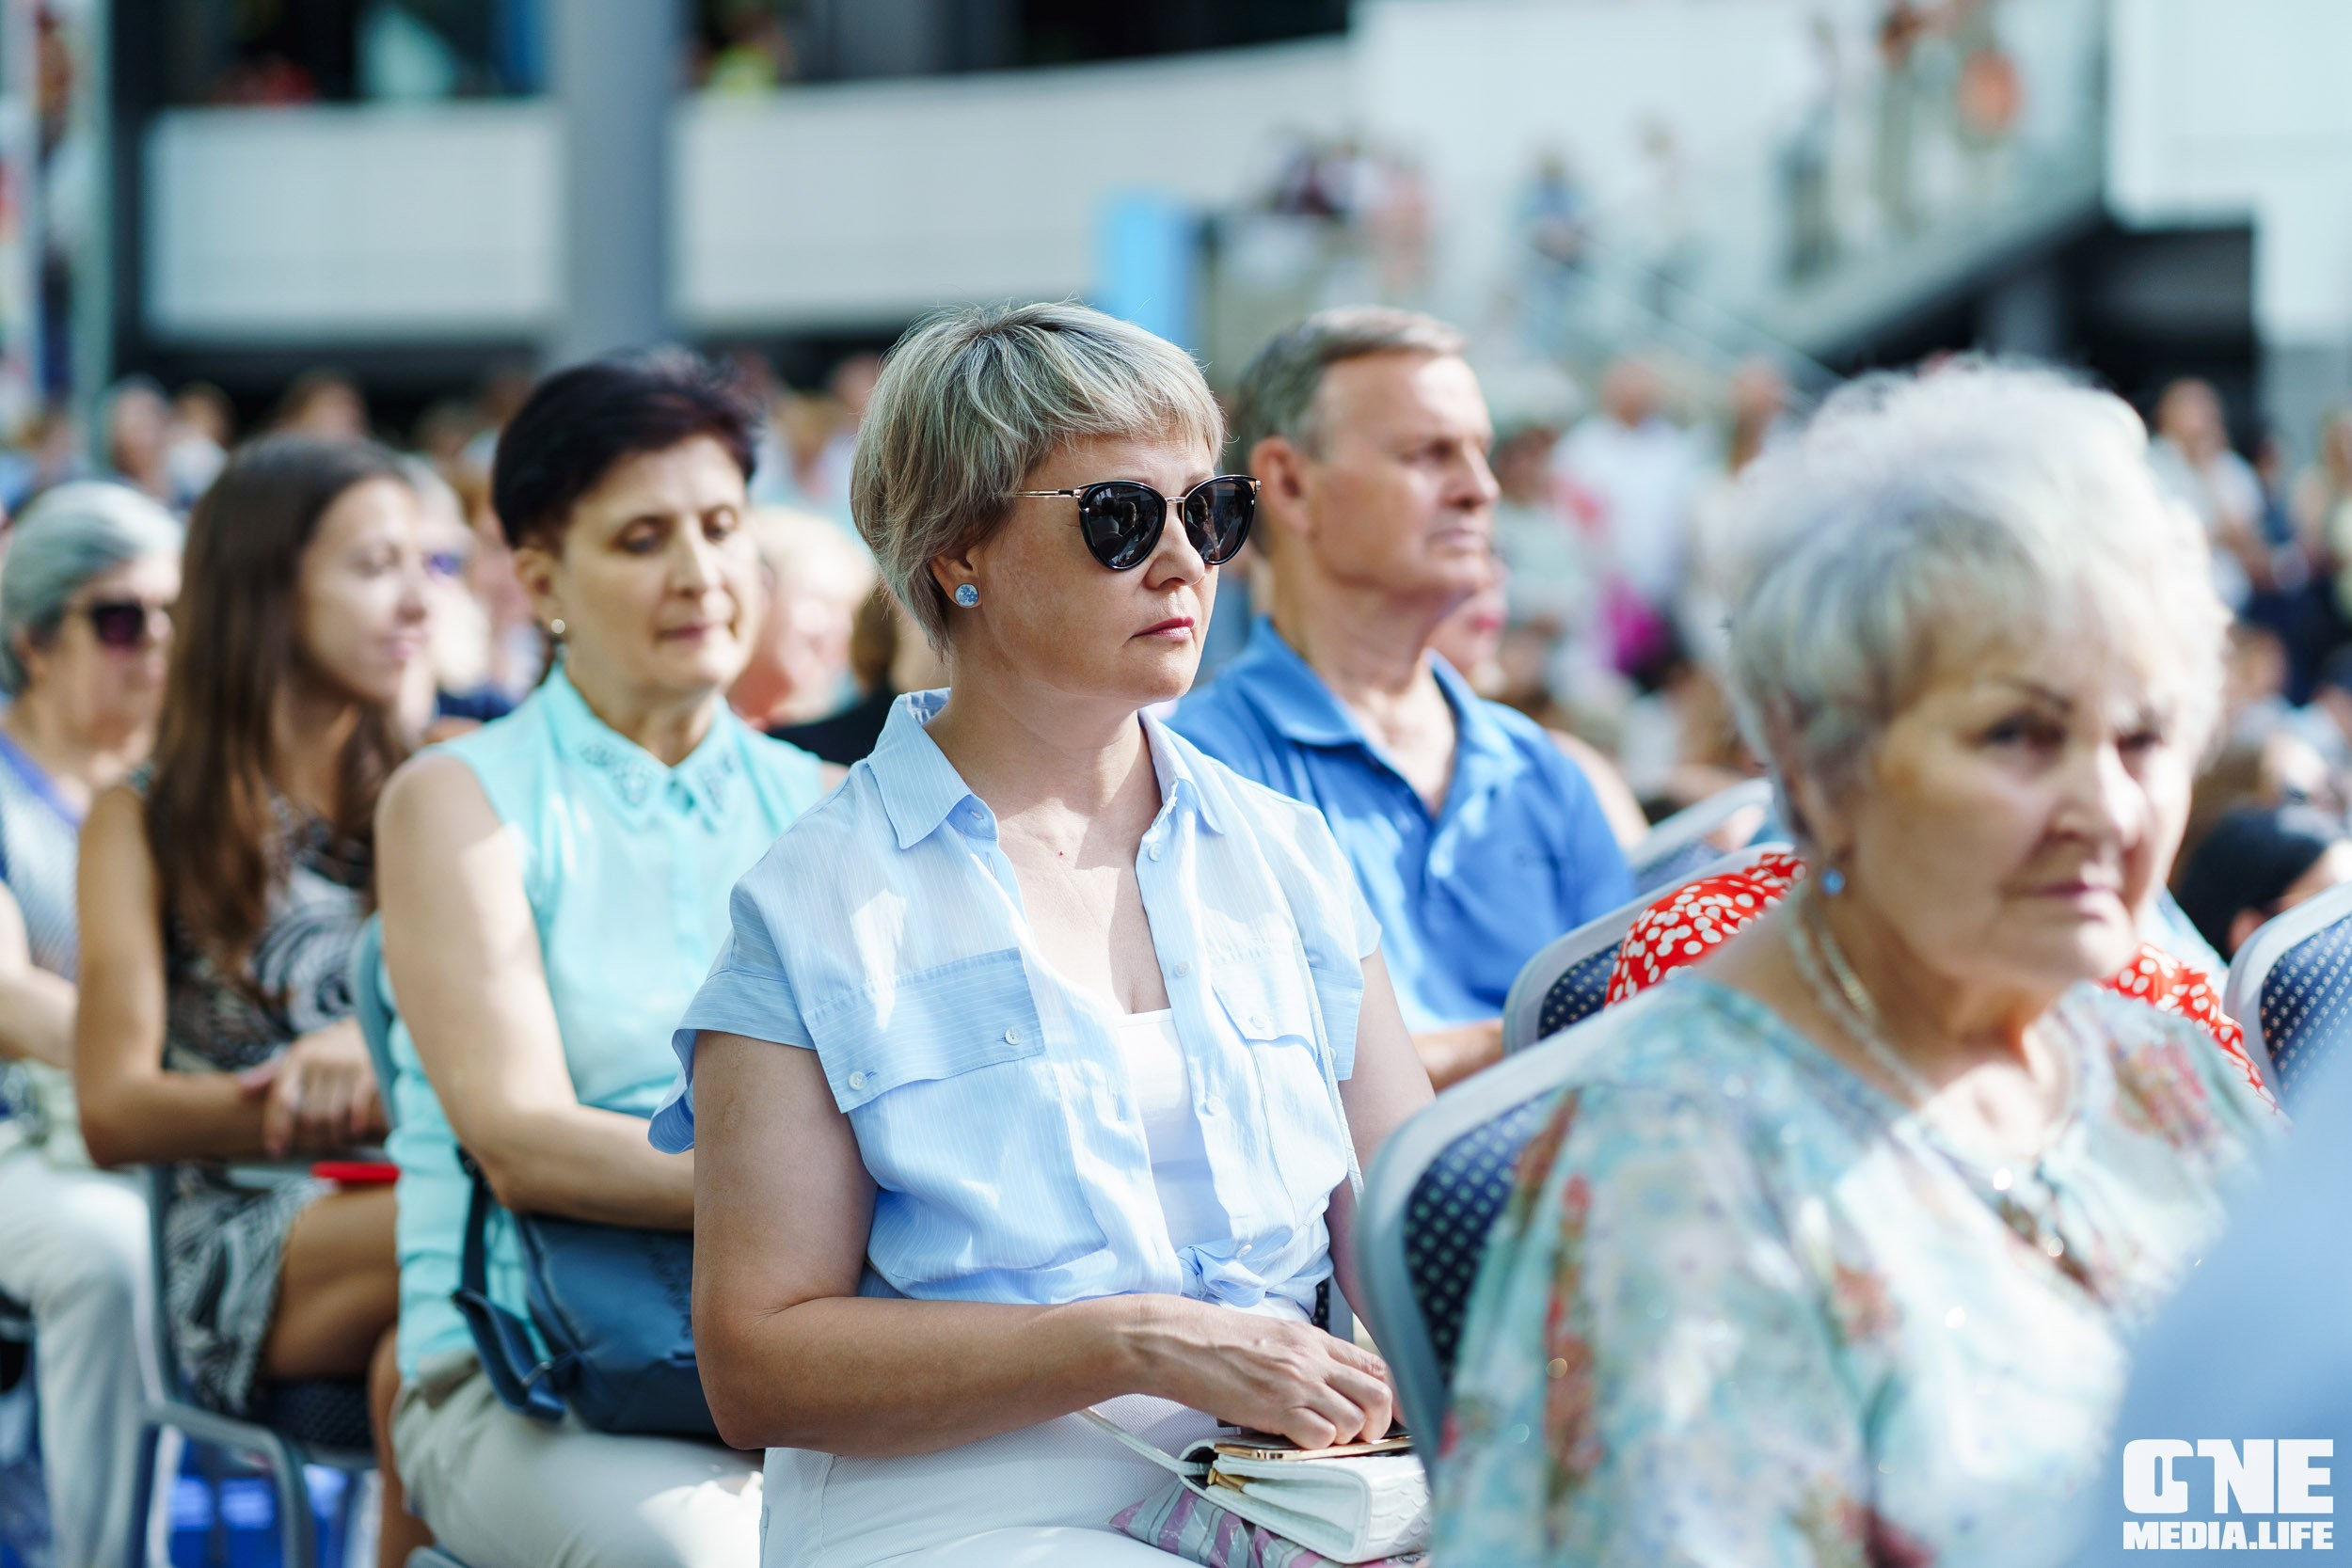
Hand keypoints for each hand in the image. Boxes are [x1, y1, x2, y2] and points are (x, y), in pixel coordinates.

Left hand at [247, 1019, 383, 1157]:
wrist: (367, 1027)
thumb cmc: (324, 1049)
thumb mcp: (297, 1055)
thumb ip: (269, 1073)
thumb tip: (241, 1088)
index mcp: (299, 1058)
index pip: (283, 1100)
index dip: (277, 1128)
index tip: (276, 1150)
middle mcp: (320, 1061)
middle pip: (310, 1113)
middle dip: (311, 1136)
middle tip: (313, 1146)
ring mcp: (346, 1066)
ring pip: (333, 1115)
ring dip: (333, 1134)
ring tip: (333, 1141)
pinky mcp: (368, 1072)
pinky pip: (357, 1107)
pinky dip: (354, 1124)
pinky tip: (352, 1131)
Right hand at [1125, 1297, 1395, 1449]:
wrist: (1179, 1341)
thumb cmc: (1218, 1339)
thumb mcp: (1275, 1334)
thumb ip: (1308, 1355)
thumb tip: (1332, 1380)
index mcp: (1315, 1339)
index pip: (1377, 1364)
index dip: (1394, 1394)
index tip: (1392, 1413)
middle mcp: (1313, 1359)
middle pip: (1379, 1394)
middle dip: (1380, 1423)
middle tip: (1362, 1435)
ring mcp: (1297, 1383)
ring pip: (1356, 1421)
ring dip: (1347, 1438)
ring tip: (1324, 1437)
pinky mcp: (1276, 1408)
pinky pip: (1321, 1437)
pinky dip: (1318, 1447)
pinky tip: (1299, 1441)